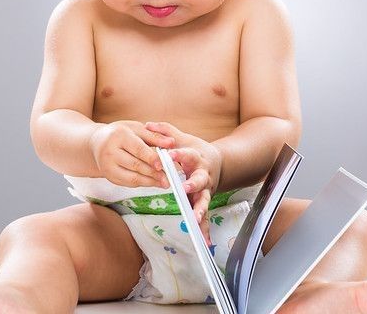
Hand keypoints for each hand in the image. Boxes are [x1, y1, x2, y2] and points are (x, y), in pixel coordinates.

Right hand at [89, 120, 174, 188]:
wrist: (97, 142)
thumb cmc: (120, 133)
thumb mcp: (136, 129)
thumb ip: (154, 136)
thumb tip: (171, 143)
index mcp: (118, 135)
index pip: (138, 149)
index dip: (152, 158)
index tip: (164, 165)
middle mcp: (110, 151)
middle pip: (135, 165)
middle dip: (154, 173)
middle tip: (168, 178)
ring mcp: (107, 166)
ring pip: (132, 177)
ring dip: (150, 182)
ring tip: (163, 183)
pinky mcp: (108, 176)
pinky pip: (127, 183)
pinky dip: (142, 184)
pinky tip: (152, 182)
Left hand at [145, 121, 222, 245]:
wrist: (218, 162)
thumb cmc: (195, 150)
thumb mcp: (183, 138)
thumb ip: (165, 132)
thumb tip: (147, 124)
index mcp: (196, 158)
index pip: (187, 155)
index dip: (179, 155)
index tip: (169, 155)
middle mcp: (203, 175)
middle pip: (199, 180)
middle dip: (193, 185)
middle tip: (184, 188)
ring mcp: (206, 190)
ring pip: (204, 201)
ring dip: (200, 210)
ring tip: (194, 219)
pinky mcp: (205, 202)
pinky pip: (207, 218)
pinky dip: (206, 230)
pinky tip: (206, 243)